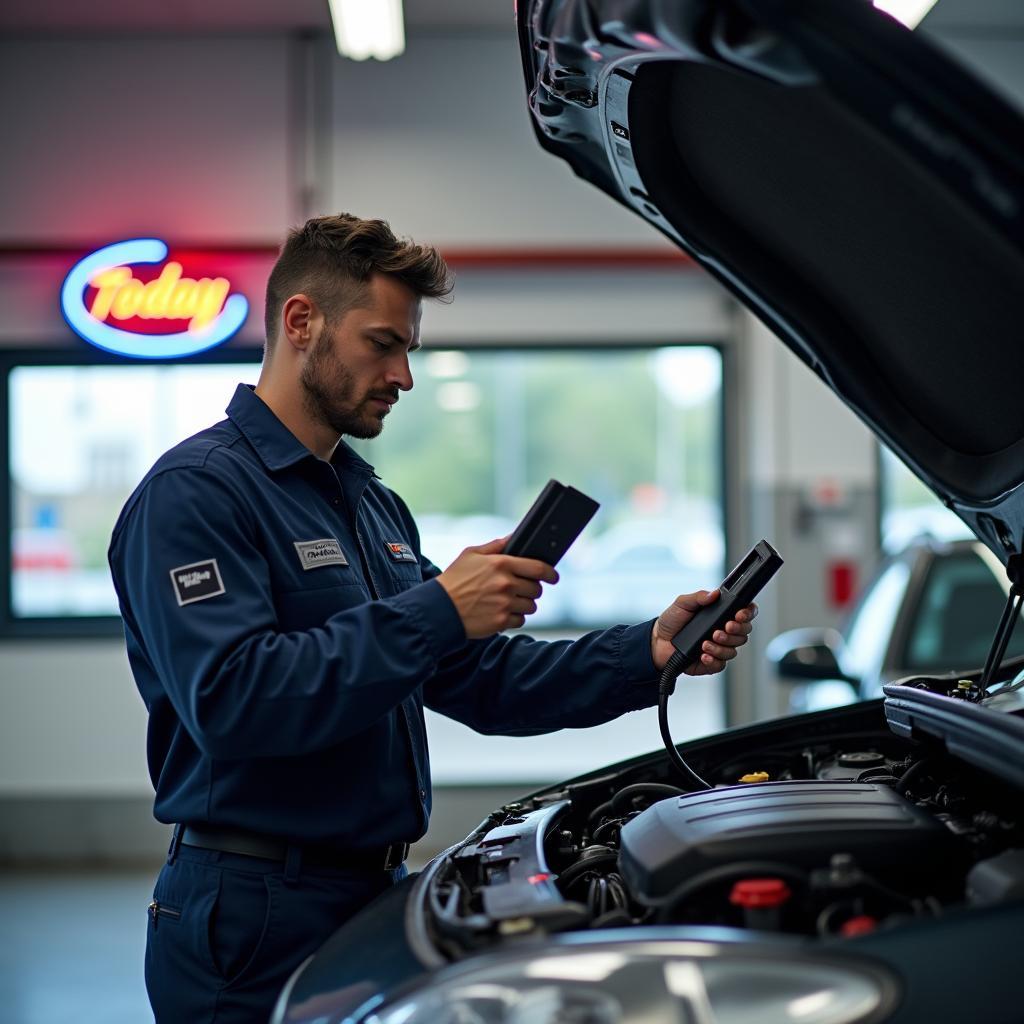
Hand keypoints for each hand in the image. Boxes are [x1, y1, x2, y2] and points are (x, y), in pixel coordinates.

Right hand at [437, 537, 557, 638]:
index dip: (550, 573)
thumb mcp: (471, 554)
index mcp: (501, 564)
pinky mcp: (501, 621)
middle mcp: (506, 584)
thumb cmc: (454, 580)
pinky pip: (520, 620)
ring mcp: (504, 604)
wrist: (438, 609)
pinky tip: (500, 612)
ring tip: (508, 602)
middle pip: (536, 589)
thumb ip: (496, 546)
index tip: (553, 576)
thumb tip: (514, 536)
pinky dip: (513, 618)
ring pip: (531, 606)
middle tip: (521, 590)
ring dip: (523, 604)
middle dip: (531, 589)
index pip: (538, 568)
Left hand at [651, 590, 756, 673]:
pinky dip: (713, 659)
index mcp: (720, 615)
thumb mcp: (683, 603)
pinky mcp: (711, 663)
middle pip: (744, 633)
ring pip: (733, 650)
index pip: (744, 613)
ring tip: (705, 643)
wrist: (657, 641)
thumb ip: (699, 597)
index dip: (747, 613)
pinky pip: (721, 664)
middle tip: (723, 628)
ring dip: (721, 646)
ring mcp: (719, 648)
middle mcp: (723, 631)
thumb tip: (714, 593)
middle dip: (736, 631)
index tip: (739, 614)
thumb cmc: (672, 621)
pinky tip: (703, 654)